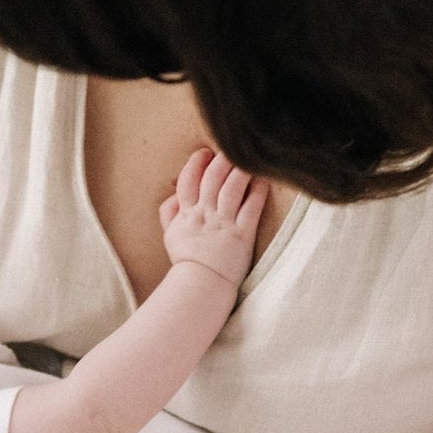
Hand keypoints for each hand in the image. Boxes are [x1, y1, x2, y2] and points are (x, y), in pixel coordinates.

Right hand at [158, 148, 264, 288]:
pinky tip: (263, 180)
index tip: (204, 153)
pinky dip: (258, 192)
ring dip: (240, 169)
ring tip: (249, 157)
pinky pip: (251, 208)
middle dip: (221, 159)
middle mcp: (205, 214)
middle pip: (212, 178)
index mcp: (186, 214)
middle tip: (230, 147)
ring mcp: (224, 224)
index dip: (195, 163)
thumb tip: (172, 196)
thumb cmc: (187, 262)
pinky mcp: (242, 235)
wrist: (200, 286)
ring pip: (232, 188)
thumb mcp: (170, 236)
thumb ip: (169, 214)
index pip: (188, 181)